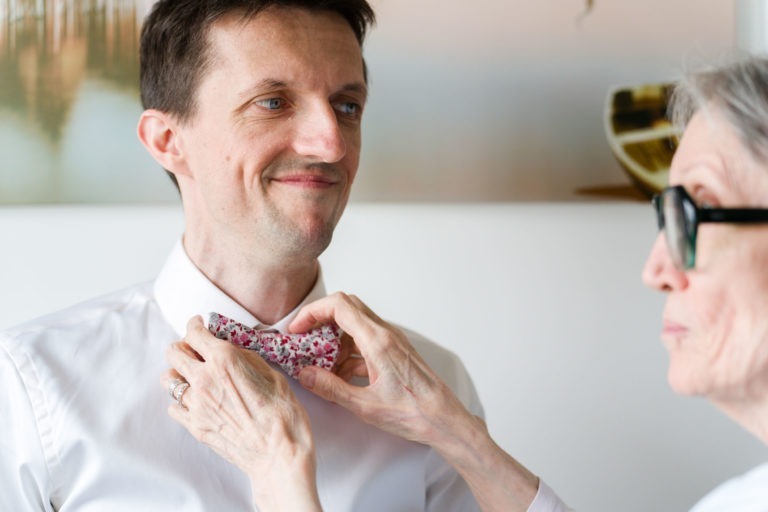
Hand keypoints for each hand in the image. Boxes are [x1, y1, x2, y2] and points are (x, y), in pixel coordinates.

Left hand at [161, 316, 320, 510]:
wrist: (279, 454)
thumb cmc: (283, 414)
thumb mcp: (272, 374)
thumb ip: (246, 358)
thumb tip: (234, 352)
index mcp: (224, 360)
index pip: (195, 333)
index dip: (195, 325)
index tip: (198, 324)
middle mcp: (204, 379)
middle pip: (173, 353)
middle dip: (182, 346)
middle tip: (195, 348)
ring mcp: (196, 405)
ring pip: (169, 380)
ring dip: (179, 373)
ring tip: (194, 376)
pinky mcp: (195, 426)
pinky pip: (174, 408)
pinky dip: (181, 401)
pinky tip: (197, 401)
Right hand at [289, 293, 474, 446]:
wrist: (444, 419)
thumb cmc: (413, 412)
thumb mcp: (365, 405)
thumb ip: (331, 388)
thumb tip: (305, 374)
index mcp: (378, 341)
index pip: (339, 306)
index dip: (312, 312)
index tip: (297, 329)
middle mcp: (386, 334)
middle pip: (347, 308)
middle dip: (320, 320)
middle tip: (304, 340)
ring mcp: (392, 341)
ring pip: (356, 325)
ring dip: (334, 339)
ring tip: (320, 365)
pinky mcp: (395, 351)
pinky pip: (365, 341)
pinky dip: (349, 352)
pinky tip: (340, 376)